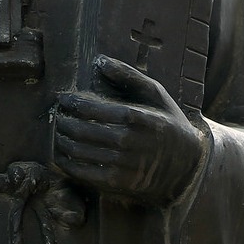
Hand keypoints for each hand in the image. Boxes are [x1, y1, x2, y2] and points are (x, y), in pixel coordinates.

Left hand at [54, 56, 204, 206]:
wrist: (185, 165)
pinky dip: (67, 163)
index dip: (73, 103)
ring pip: (78, 151)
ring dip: (62, 141)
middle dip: (64, 121)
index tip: (64, 99)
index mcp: (136, 117)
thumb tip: (100, 61)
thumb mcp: (156, 94)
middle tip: (58, 116)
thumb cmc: (167, 123)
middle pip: (81, 130)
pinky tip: (63, 155)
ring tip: (58, 133)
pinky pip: (83, 173)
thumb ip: (129, 76)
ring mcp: (121, 164)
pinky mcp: (116, 182)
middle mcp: (127, 141)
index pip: (92, 108)